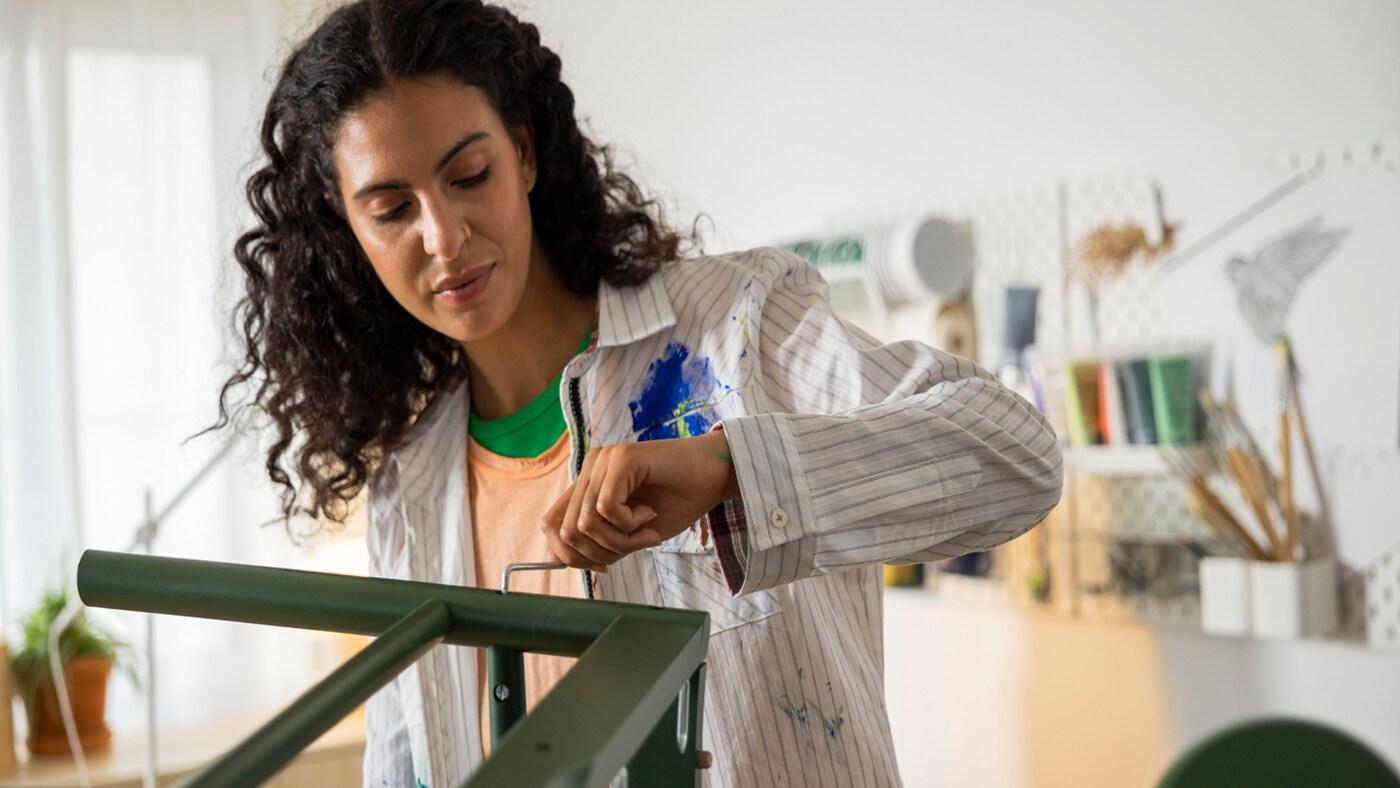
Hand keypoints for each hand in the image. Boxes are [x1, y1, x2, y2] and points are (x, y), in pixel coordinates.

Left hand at [540, 429, 739, 569]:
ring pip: (585, 522)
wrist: (715, 476)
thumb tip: (556, 560)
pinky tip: (650, 514)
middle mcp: (590, 467)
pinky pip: (607, 508)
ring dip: (620, 540)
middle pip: (564, 530)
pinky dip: (630, 524)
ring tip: (647, 530)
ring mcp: (604, 460)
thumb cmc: (678, 502)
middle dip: (599, 553)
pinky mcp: (622, 458)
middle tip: (634, 546)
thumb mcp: (630, 531)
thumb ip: (597, 540)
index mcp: (588, 483)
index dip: (569, 555)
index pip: (551, 524)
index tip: (604, 564)